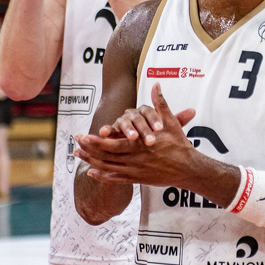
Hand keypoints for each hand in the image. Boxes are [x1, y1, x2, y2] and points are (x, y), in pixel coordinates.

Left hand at [74, 83, 197, 185]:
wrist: (189, 170)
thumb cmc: (180, 145)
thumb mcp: (171, 122)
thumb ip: (161, 104)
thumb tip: (156, 85)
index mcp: (140, 146)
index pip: (112, 144)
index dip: (96, 141)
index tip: (84, 135)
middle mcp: (135, 161)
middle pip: (106, 157)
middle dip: (89, 150)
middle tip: (75, 144)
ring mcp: (135, 172)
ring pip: (108, 168)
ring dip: (91, 161)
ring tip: (78, 155)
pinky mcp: (138, 179)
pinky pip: (116, 179)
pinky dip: (102, 176)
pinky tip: (92, 171)